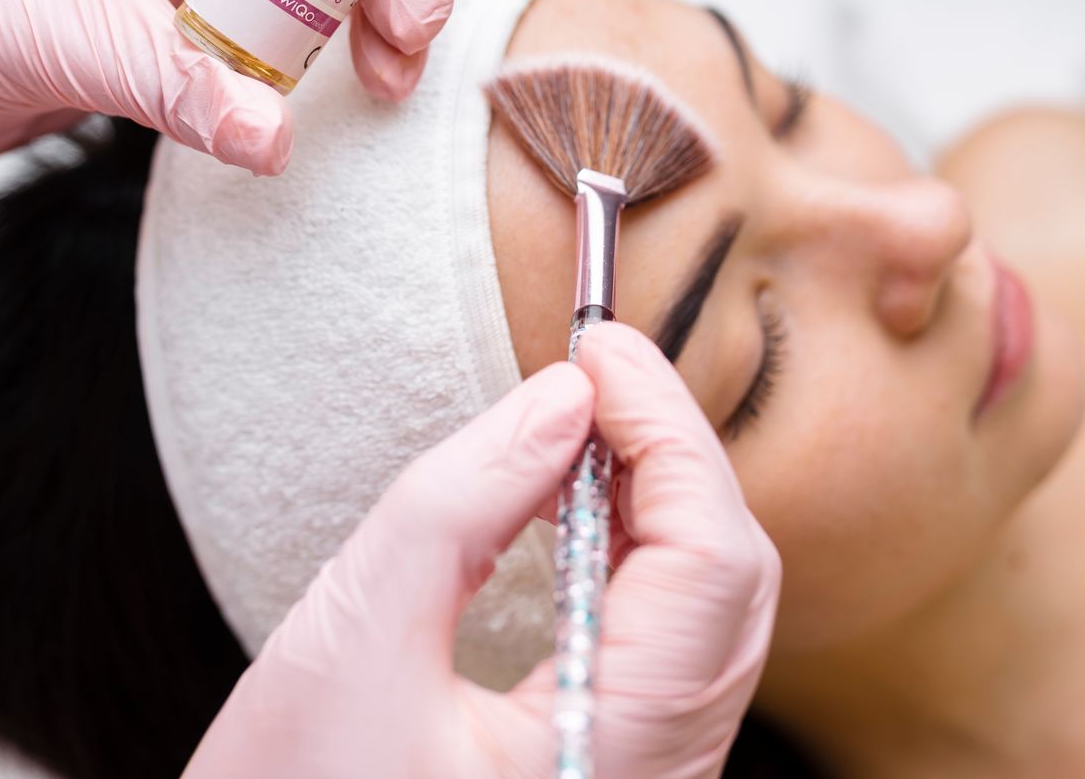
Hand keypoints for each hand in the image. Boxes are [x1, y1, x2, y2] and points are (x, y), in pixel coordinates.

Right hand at [185, 323, 779, 778]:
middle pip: (731, 585)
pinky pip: (670, 651)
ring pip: (710, 616)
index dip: (664, 431)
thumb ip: (465, 500)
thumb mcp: (354, 638)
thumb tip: (563, 397)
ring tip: (584, 426)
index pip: (710, 559)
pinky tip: (582, 509)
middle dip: (671, 458)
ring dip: (660, 503)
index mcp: (615, 757)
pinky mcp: (615, 774)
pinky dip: (640, 559)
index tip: (601, 348)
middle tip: (595, 373)